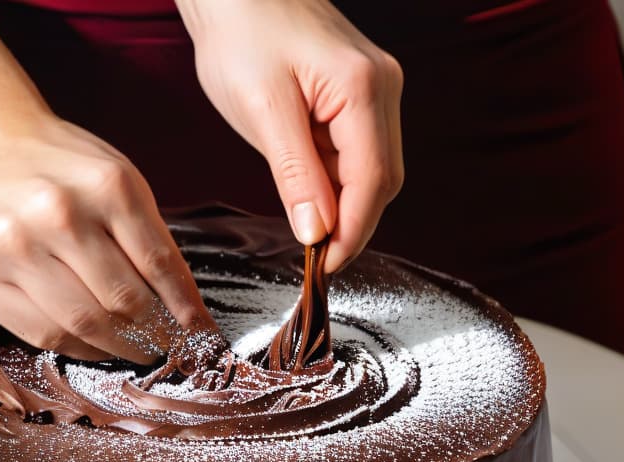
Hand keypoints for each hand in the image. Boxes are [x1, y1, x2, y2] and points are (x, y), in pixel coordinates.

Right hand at [0, 115, 213, 363]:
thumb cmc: (52, 164)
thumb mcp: (112, 177)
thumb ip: (146, 235)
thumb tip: (183, 309)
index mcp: (105, 185)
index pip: (161, 266)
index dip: (186, 311)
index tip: (202, 338)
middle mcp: (56, 214)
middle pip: (124, 301)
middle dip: (154, 334)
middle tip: (167, 349)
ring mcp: (9, 247)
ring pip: (83, 325)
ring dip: (118, 347)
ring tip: (135, 350)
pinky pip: (41, 334)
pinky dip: (77, 349)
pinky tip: (93, 346)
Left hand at [176, 0, 403, 271]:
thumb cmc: (241, 31)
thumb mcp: (262, 110)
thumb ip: (296, 174)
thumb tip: (316, 233)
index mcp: (365, 88)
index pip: (373, 181)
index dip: (352, 232)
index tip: (325, 267)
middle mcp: (382, 87)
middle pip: (382, 179)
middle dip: (352, 224)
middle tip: (314, 259)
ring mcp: (374, 88)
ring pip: (370, 169)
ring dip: (343, 205)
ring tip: (307, 232)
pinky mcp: (356, 93)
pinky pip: (354, 151)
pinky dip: (335, 182)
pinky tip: (310, 196)